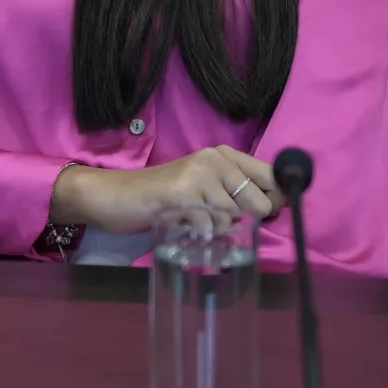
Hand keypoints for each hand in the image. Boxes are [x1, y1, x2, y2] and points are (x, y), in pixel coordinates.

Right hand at [50, 146, 284, 236]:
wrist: (111, 195)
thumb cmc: (160, 197)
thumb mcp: (202, 188)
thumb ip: (234, 193)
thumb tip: (272, 210)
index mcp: (223, 155)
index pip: (272, 177)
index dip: (276, 201)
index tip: (259, 216)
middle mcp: (214, 158)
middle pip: (259, 202)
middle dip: (244, 221)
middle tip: (216, 222)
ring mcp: (198, 173)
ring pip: (235, 216)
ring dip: (218, 229)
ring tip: (195, 222)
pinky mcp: (182, 192)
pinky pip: (211, 224)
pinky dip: (199, 232)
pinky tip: (184, 225)